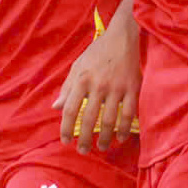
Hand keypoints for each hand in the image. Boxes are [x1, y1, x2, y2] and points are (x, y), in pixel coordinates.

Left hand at [54, 23, 138, 152]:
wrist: (123, 37)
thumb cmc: (98, 52)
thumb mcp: (78, 66)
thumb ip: (67, 88)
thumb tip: (55, 107)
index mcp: (81, 80)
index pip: (69, 109)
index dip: (65, 128)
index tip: (65, 140)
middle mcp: (97, 85)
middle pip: (88, 119)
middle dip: (85, 138)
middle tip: (83, 151)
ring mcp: (116, 88)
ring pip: (109, 120)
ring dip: (105, 138)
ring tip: (103, 148)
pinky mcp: (132, 88)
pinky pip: (128, 113)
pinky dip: (124, 128)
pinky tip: (121, 137)